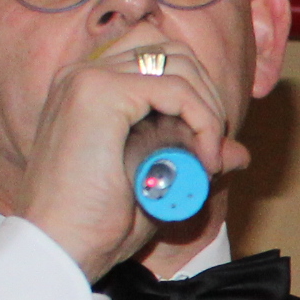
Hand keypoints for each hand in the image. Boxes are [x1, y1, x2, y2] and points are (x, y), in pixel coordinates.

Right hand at [15, 37, 248, 280]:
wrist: (60, 247)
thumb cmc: (100, 224)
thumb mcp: (160, 184)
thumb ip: (194, 158)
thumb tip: (238, 151)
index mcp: (90, 87)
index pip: (161, 58)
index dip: (197, 96)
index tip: (205, 148)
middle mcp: (84, 73)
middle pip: (175, 53)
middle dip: (208, 99)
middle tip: (210, 152)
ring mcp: (87, 78)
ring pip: (180, 66)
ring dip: (208, 111)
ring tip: (204, 160)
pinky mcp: (98, 93)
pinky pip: (177, 89)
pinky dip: (202, 121)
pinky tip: (201, 161)